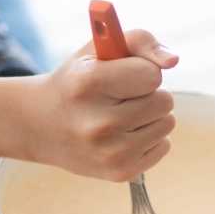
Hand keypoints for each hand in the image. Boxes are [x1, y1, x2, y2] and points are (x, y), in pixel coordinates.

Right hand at [0, 29, 178, 181]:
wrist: (42, 126)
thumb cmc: (79, 81)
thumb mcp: (99, 49)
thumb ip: (140, 40)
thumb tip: (172, 60)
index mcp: (88, 84)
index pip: (151, 74)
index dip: (142, 71)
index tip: (123, 75)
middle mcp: (98, 123)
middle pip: (164, 101)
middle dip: (149, 94)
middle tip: (122, 97)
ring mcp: (109, 153)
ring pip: (167, 123)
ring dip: (151, 116)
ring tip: (121, 116)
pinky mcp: (120, 172)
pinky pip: (164, 146)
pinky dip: (149, 138)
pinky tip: (123, 136)